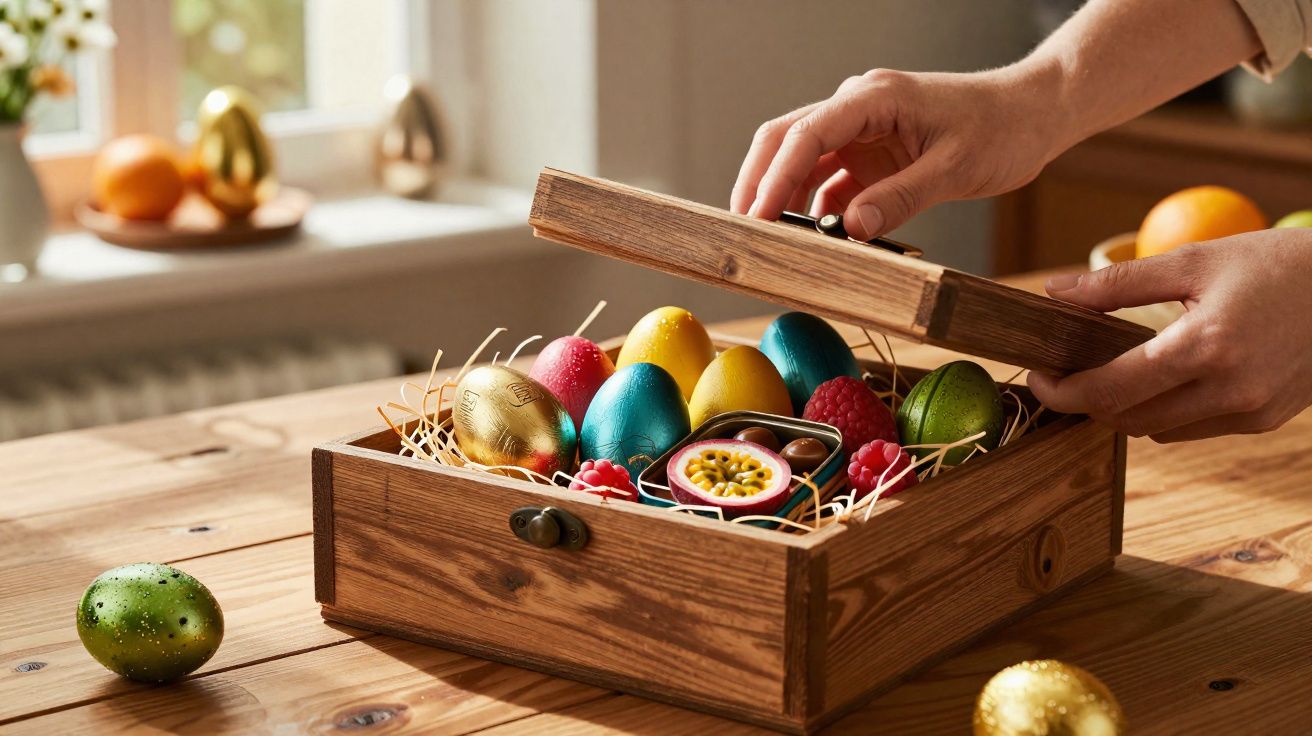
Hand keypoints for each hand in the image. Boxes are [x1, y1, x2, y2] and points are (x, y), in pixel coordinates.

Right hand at [730, 65, 1068, 238]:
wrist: (1032, 115)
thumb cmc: (1001, 128)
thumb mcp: (955, 168)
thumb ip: (901, 197)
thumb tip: (852, 229)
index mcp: (874, 98)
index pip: (806, 133)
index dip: (775, 176)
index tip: (758, 216)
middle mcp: (857, 110)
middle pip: (786, 141)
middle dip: (759, 184)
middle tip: (746, 231)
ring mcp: (860, 133)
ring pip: (801, 164)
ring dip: (785, 202)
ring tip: (777, 245)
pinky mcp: (870, 157)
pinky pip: (828, 184)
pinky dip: (816, 212)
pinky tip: (816, 242)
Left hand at [1028, 229, 1311, 441]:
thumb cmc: (1278, 264)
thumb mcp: (1195, 260)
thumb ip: (1118, 283)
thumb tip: (1053, 293)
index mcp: (1206, 346)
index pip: (1110, 390)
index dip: (1063, 392)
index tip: (1038, 380)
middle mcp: (1230, 390)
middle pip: (1126, 418)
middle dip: (1088, 401)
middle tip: (1066, 372)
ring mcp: (1250, 412)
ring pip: (1156, 431)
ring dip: (1126, 408)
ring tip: (1113, 370)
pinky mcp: (1264, 421)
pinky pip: (1192, 429)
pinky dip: (1166, 411)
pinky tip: (1164, 378)